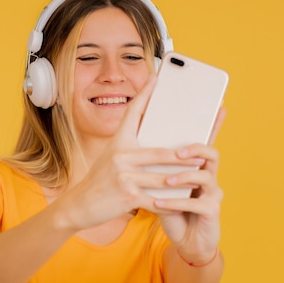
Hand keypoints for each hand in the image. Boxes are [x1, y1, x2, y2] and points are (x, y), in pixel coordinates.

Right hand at [64, 75, 184, 228]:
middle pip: (160, 152)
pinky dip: (171, 201)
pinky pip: (156, 198)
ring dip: (183, 178)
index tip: (155, 78)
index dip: (144, 94)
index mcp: (118, 142)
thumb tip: (156, 138)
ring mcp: (124, 177)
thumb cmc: (100, 179)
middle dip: (184, 155)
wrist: (80, 204)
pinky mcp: (128, 196)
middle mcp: (119, 156)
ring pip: (162, 178)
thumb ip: (131, 147)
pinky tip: (182, 201)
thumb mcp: (111, 156)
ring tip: (199, 176)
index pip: (132, 113)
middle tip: (203, 151)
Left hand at [153, 109, 225, 263]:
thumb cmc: (172, 208)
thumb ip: (156, 166)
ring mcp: (213, 193)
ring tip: (166, 180)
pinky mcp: (212, 212)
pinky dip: (176, 202)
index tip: (217, 106)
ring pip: (205, 177)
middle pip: (211, 153)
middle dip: (195, 150)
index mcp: (197, 166)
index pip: (205, 140)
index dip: (212, 124)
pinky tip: (159, 202)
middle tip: (177, 152)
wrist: (186, 240)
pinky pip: (197, 203)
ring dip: (183, 177)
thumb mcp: (161, 184)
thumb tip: (135, 141)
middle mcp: (209, 175)